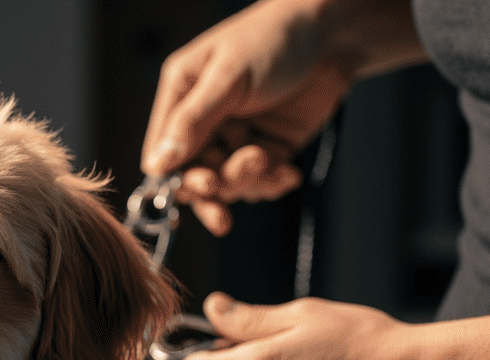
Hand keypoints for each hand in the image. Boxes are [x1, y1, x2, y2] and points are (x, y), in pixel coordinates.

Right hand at [141, 0, 424, 234]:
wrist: (333, 36)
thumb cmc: (273, 40)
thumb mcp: (228, 77)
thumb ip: (192, 121)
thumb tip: (156, 165)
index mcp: (182, 95)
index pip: (162, 151)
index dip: (175, 177)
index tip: (200, 185)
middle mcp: (205, 121)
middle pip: (193, 175)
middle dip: (213, 187)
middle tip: (225, 194)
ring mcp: (236, 137)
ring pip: (228, 185)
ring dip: (247, 182)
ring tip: (266, 160)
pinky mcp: (268, 150)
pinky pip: (259, 184)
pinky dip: (272, 184)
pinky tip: (288, 173)